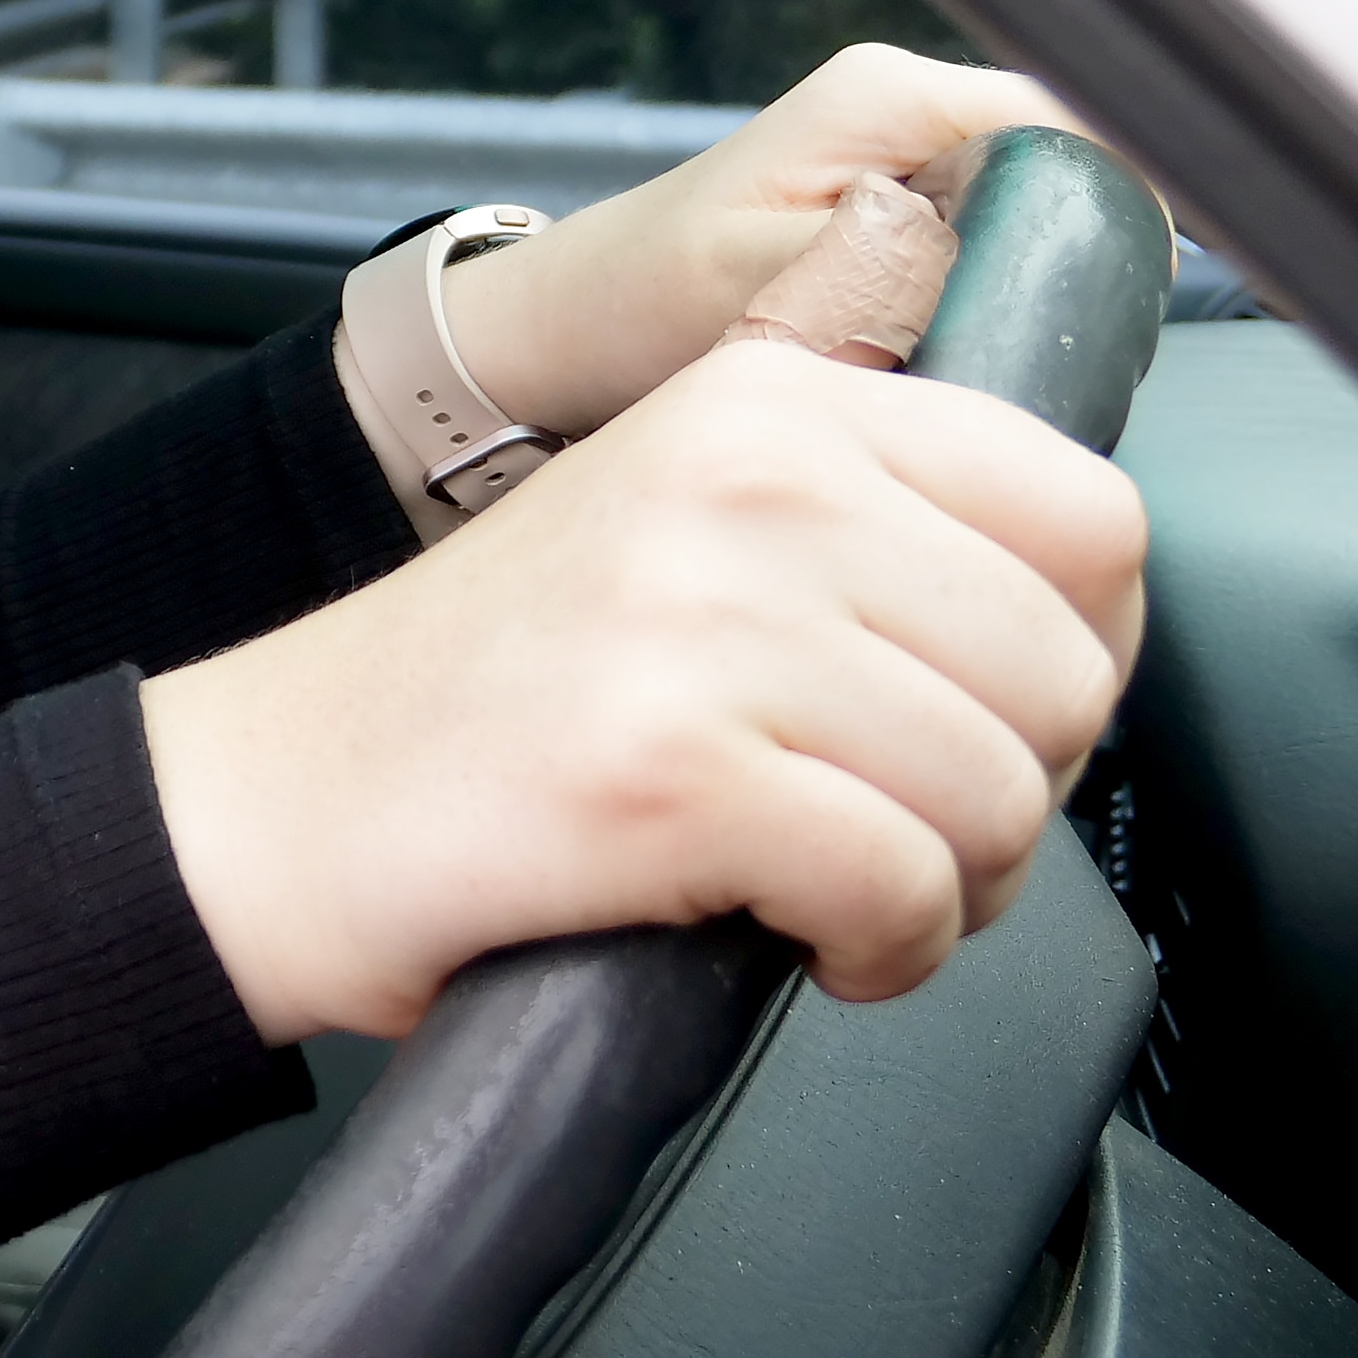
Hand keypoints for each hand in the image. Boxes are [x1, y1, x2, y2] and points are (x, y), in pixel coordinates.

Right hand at [143, 341, 1145, 1043]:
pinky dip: (887, 955)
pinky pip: (907, 889)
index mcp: (763, 402)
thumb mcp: (674, 519)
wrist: (273, 804)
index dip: (1080, 646)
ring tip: (856, 894)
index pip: (1085, 507)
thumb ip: (853, 512)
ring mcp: (703, 621)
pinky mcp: (669, 771)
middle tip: (912, 828)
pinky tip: (814, 947)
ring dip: (959, 888)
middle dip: (1018, 787)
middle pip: (1063, 667)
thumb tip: (1072, 601)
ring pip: (1001, 787)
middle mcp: (746, 481)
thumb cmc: (479, 698)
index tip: (995, 714)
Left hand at [437, 45, 1085, 434]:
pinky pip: (992, 252)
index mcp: (889, 96)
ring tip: (1002, 361)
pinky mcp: (899, 217)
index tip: (1117, 304)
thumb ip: (895, 267)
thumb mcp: (770, 285)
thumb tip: (1013, 270)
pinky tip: (963, 359)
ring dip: (1035, 291)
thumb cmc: (637, 304)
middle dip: (1078, 262)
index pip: (1074, 124)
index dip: (1119, 213)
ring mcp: (907, 160)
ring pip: (1038, 219)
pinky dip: (991, 307)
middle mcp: (907, 109)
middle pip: (1069, 172)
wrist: (565, 334)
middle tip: (1051, 349)